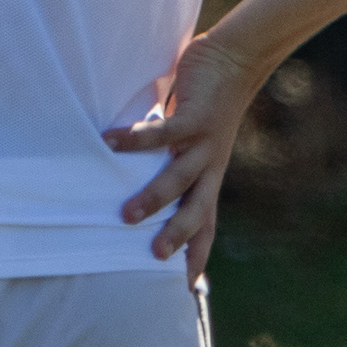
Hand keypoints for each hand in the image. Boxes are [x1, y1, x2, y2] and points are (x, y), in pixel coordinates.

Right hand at [103, 31, 268, 276]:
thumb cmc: (210, 101)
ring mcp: (204, 142)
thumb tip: (136, 179)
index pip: (206, 223)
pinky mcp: (195, 116)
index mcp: (209, 175)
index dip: (197, 254)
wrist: (238, 58)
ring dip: (153, 197)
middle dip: (178, 236)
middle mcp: (210, 164)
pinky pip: (162, 133)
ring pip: (179, 178)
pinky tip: (108, 142)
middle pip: (197, 210)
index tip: (186, 288)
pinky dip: (135, 139)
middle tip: (153, 259)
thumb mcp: (195, 141)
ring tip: (126, 215)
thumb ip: (173, 161)